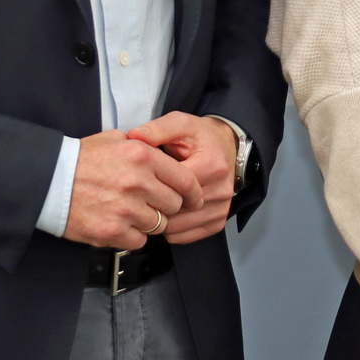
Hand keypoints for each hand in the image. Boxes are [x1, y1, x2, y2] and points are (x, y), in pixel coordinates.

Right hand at [64, 130, 202, 250]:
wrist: (47, 181)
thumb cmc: (79, 160)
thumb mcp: (114, 139)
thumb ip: (143, 146)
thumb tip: (164, 155)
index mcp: (142, 155)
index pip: (185, 179)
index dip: (192, 192)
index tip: (193, 198)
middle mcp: (138, 181)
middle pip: (174, 204)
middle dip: (166, 206)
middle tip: (152, 204)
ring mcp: (126, 208)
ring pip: (159, 224)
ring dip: (148, 222)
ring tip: (130, 213)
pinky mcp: (113, 231)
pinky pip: (139, 241)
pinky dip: (132, 236)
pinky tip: (119, 225)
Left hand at [126, 112, 237, 243]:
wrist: (226, 148)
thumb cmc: (200, 138)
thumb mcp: (180, 124)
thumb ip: (157, 129)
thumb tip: (134, 136)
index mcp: (211, 164)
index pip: (174, 186)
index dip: (151, 185)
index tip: (139, 180)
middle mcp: (221, 189)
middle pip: (175, 210)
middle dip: (153, 205)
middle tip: (139, 196)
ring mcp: (221, 208)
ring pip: (178, 227)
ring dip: (160, 220)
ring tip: (151, 204)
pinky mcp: (219, 221)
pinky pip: (186, 236)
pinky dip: (171, 230)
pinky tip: (165, 214)